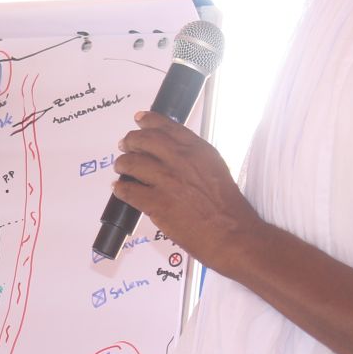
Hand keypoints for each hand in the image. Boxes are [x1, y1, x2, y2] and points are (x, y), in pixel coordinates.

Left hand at [111, 111, 261, 275]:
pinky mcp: (156, 202)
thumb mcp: (216, 170)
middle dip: (131, 141)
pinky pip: (128, 191)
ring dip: (122, 164)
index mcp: (198, 150)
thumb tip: (175, 157)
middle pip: (144, 140)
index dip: (149, 121)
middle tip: (125, 144)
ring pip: (132, 163)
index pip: (167, 127)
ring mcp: (167, 180)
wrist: (233, 234)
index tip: (140, 119)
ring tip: (121, 167)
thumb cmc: (229, 209)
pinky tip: (120, 189)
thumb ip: (195, 160)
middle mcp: (181, 160)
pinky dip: (121, 189)